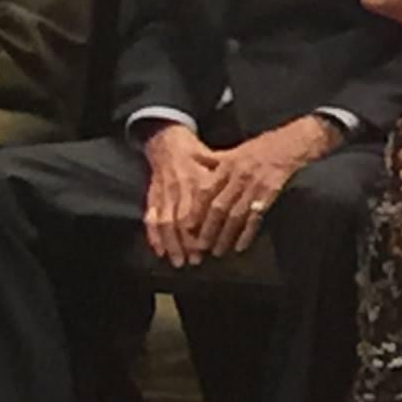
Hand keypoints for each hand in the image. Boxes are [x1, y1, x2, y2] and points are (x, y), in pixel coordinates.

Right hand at [141, 122, 220, 266]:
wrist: (167, 141)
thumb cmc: (196, 155)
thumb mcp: (215, 162)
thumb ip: (229, 182)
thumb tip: (251, 198)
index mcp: (196, 180)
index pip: (198, 210)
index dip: (203, 229)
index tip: (208, 247)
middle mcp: (179, 188)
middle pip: (180, 220)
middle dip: (185, 242)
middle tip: (194, 261)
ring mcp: (163, 193)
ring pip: (164, 222)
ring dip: (170, 243)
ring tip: (177, 260)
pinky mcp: (152, 196)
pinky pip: (150, 217)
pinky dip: (152, 234)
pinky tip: (159, 250)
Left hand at [196, 117, 334, 256]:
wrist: (294, 142)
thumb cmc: (264, 146)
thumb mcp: (236, 149)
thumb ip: (214, 160)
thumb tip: (194, 161)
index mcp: (227, 164)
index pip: (205, 191)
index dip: (195, 210)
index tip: (186, 227)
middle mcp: (238, 175)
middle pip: (217, 207)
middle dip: (207, 229)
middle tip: (199, 247)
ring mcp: (255, 185)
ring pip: (235, 215)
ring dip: (225, 235)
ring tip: (217, 251)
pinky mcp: (271, 193)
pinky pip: (256, 217)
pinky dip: (247, 233)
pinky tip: (240, 246)